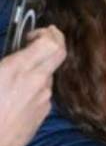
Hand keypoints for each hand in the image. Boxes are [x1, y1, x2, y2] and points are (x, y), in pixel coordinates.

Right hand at [0, 26, 66, 145]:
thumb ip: (3, 62)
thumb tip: (10, 58)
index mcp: (18, 69)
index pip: (51, 43)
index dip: (47, 33)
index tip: (33, 34)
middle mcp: (37, 81)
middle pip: (59, 53)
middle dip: (53, 40)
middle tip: (38, 39)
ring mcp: (44, 98)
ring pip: (48, 75)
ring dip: (38, 68)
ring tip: (15, 75)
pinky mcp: (44, 113)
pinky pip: (43, 93)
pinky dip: (34, 87)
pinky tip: (15, 95)